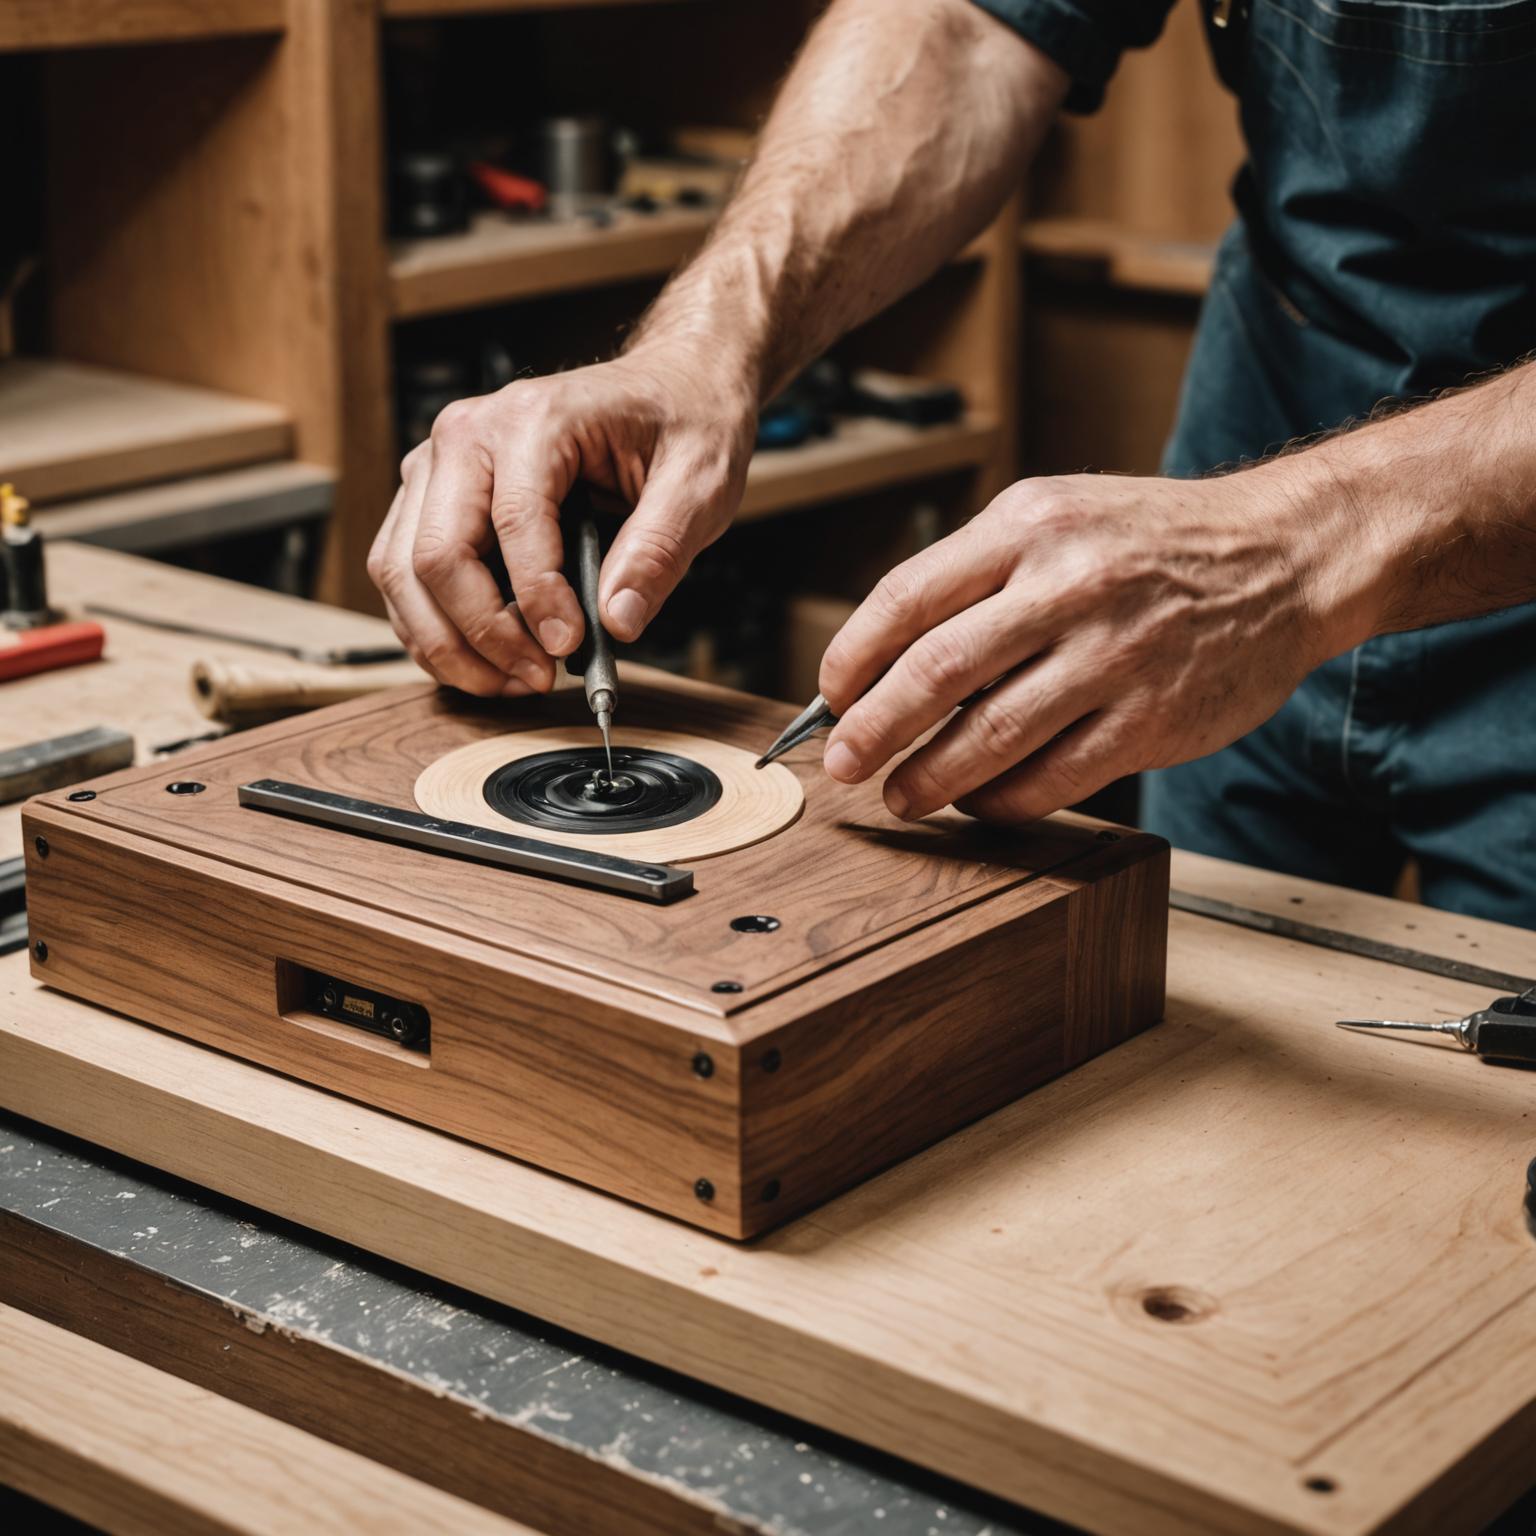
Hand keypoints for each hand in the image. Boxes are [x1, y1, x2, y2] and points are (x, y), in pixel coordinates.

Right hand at [368, 348, 756, 694]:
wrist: (666, 388)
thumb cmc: (680, 425)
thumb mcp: (700, 483)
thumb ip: (659, 551)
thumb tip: (617, 621)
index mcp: (534, 420)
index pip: (512, 525)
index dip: (537, 601)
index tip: (570, 648)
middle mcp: (468, 434)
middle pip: (434, 555)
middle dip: (481, 634)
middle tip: (537, 678)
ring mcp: (439, 465)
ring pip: (402, 571)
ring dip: (447, 643)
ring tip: (512, 679)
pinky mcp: (431, 496)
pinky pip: (404, 572)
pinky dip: (435, 628)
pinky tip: (484, 659)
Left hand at [817, 469, 1362, 823]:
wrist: (1283, 557)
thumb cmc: (1151, 542)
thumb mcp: (1057, 516)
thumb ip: (976, 575)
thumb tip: (883, 661)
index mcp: (1029, 525)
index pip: (907, 597)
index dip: (852, 657)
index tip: (830, 696)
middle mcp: (1068, 585)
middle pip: (936, 671)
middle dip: (871, 728)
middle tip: (841, 763)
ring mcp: (1114, 655)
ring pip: (990, 734)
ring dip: (927, 777)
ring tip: (898, 795)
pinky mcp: (1152, 719)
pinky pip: (1053, 777)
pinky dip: (1001, 800)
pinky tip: (977, 802)